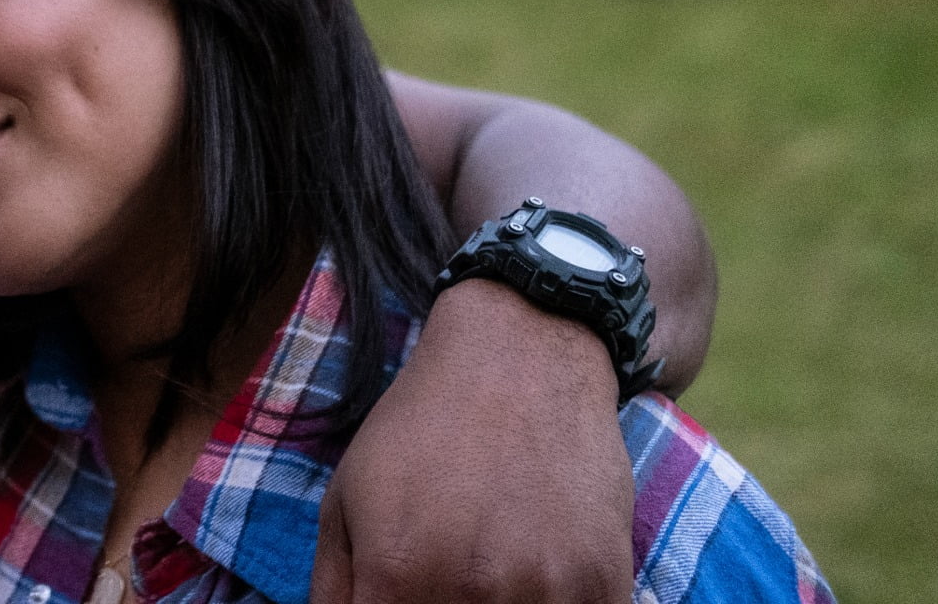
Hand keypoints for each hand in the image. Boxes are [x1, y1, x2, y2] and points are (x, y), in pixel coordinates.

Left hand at [310, 279, 635, 603]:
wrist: (520, 356)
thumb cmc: (422, 424)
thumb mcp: (346, 495)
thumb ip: (333, 584)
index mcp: (397, 573)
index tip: (395, 594)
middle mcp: (471, 592)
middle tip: (442, 572)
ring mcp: (544, 591)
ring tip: (490, 567)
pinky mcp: (604, 581)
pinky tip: (538, 575)